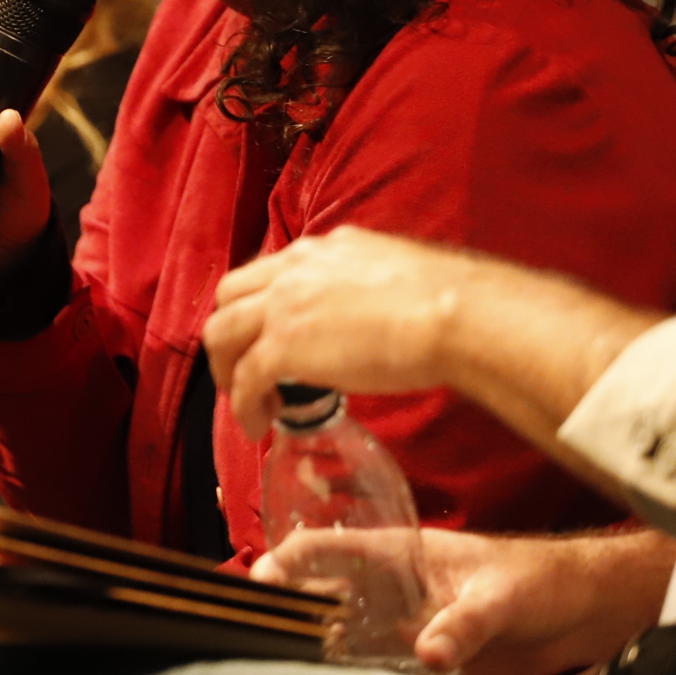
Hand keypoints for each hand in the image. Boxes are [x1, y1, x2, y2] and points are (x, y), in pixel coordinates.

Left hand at [203, 228, 474, 435]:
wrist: (454, 313)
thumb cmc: (445, 301)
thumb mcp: (390, 273)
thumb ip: (363, 287)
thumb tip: (370, 314)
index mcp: (320, 250)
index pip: (265, 273)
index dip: (256, 308)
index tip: (265, 337)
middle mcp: (293, 269)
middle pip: (228, 298)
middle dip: (229, 336)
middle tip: (244, 370)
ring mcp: (283, 305)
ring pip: (221, 334)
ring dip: (226, 371)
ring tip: (246, 403)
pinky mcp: (284, 344)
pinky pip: (245, 378)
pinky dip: (243, 405)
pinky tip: (256, 424)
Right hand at [254, 526, 675, 674]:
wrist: (593, 610)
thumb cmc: (548, 579)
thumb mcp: (502, 595)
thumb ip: (465, 622)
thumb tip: (427, 652)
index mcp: (403, 553)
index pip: (329, 546)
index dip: (288, 559)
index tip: (257, 583)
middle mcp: (397, 588)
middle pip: (327, 594)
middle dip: (291, 612)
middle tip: (260, 640)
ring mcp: (411, 623)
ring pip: (348, 634)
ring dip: (321, 650)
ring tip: (285, 673)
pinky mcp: (430, 657)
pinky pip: (381, 669)